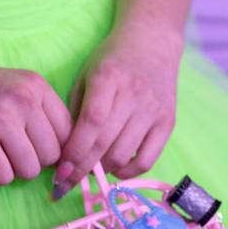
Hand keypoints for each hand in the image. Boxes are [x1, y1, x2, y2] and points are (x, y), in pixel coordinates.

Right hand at [0, 65, 71, 184]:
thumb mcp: (11, 90)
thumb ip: (40, 115)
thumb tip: (67, 159)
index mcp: (36, 85)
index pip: (68, 133)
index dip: (53, 150)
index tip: (33, 151)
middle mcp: (24, 98)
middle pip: (52, 155)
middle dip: (31, 162)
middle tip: (7, 151)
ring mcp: (2, 118)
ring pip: (30, 170)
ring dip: (12, 170)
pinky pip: (4, 177)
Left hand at [53, 21, 182, 197]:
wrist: (153, 43)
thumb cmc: (112, 62)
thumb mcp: (86, 76)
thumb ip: (75, 111)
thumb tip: (65, 154)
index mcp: (109, 78)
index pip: (91, 123)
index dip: (74, 152)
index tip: (60, 173)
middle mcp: (134, 95)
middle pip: (104, 144)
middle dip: (81, 169)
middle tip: (65, 184)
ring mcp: (153, 111)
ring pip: (123, 156)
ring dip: (102, 170)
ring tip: (90, 168)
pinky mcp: (167, 124)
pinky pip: (146, 161)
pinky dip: (127, 172)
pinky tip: (115, 168)